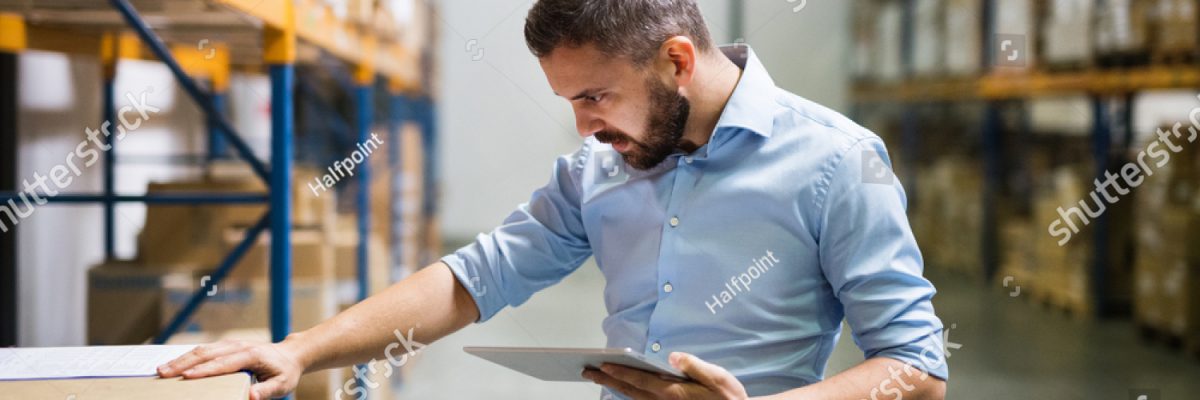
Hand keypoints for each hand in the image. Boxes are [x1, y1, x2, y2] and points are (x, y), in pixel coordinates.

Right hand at [157, 339, 305, 399]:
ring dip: (182, 359)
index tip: (187, 376)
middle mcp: (239, 346)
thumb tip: (250, 396)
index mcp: (251, 355)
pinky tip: (175, 364)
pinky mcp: (226, 346)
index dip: (205, 370)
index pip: (224, 363)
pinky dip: (188, 357)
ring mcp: (231, 344)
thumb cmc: (285, 372)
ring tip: (162, 370)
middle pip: (207, 353)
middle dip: (184, 363)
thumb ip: (267, 391)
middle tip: (163, 374)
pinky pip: (205, 350)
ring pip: (203, 350)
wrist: (290, 355)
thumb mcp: (282, 385)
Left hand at [583, 352, 748, 399]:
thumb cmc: (727, 396)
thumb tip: (672, 355)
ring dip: (613, 388)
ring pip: (632, 398)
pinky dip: (627, 395)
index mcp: (674, 391)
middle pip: (629, 391)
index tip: (602, 365)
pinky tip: (620, 389)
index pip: (641, 380)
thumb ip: (693, 365)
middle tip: (587, 371)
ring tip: (597, 378)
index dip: (620, 373)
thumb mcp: (716, 376)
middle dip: (606, 380)